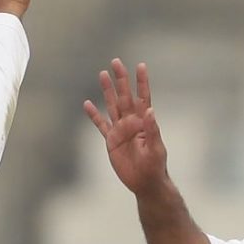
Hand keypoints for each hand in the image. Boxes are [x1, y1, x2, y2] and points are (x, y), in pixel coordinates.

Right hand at [83, 59, 168, 195]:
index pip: (143, 97)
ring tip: (102, 74)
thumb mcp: (156, 148)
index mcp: (144, 121)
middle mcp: (132, 122)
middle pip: (125, 96)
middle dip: (121, 80)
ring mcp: (120, 130)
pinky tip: (87, 104)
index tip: (140, 65)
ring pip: (112, 105)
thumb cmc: (155, 165)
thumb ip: (152, 130)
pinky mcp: (111, 140)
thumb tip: (150, 112)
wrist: (145, 182)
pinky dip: (94, 115)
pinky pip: (101, 125)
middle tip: (116, 62)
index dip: (142, 82)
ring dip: (107, 91)